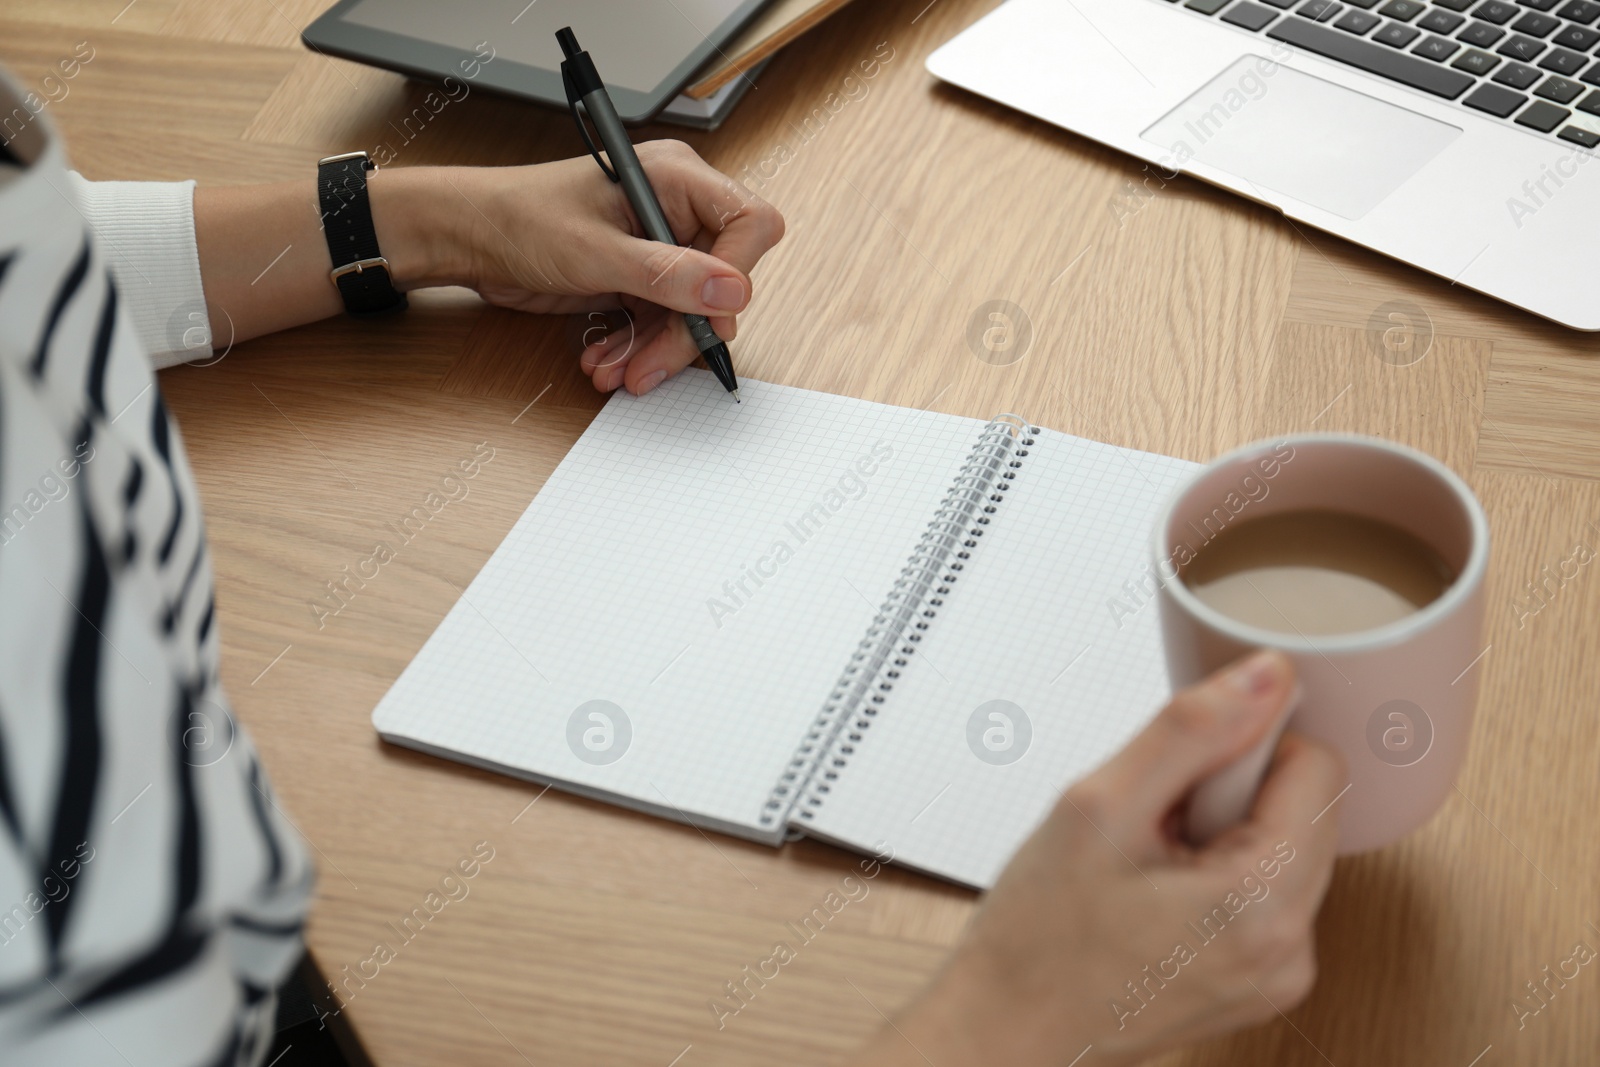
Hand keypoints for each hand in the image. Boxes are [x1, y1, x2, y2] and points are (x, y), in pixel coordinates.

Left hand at [409, 142, 784, 394]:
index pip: (748, 223)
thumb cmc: (518, 217)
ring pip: (689, 312)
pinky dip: (637, 348)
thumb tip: (731, 291)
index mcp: (675, 178)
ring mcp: (657, 247)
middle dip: (685, 330)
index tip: (713, 315)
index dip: (737, 273)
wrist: (469, 239)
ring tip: (618, 371)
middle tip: (653, 366)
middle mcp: (674, 210)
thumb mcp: (595, 251)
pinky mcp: (638, 278)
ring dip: (656, 350)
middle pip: (720, 281)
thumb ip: (666, 273)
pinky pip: (659, 322)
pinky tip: (608, 361)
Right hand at [849, 650, 1345, 1066]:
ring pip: (1282, 847)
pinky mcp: (1260, 981)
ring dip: (1218, 834)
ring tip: (1145, 867)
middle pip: (1305, 809)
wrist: (1005, 1029)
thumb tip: (1265, 677)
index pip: (1319, 768)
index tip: (1179, 778)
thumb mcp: (1100, 806)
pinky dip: (1215, 875)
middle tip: (1150, 830)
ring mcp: (1279, 972)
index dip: (1243, 749)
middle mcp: (1292, 948)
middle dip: (1227, 795)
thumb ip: (1191, 729)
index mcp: (1264, 905)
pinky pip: (1264, 892)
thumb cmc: (1038, 942)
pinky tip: (1154, 895)